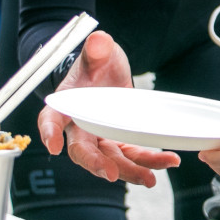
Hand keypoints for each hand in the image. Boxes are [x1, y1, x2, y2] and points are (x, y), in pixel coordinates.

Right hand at [38, 30, 179, 185]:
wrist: (109, 73)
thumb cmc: (98, 64)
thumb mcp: (99, 52)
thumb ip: (97, 48)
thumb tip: (99, 40)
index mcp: (66, 104)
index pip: (51, 118)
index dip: (49, 132)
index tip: (53, 145)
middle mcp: (80, 128)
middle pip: (83, 151)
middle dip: (96, 164)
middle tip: (112, 174)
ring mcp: (101, 139)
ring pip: (111, 161)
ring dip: (130, 172)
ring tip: (150, 179)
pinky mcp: (121, 143)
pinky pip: (134, 156)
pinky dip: (151, 162)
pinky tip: (170, 161)